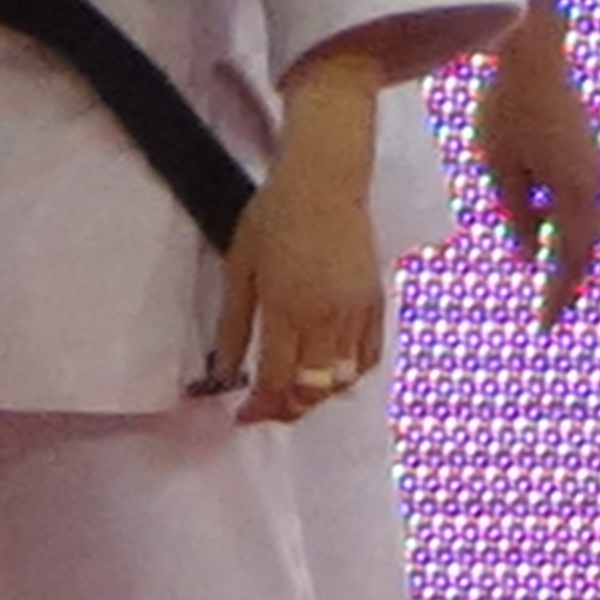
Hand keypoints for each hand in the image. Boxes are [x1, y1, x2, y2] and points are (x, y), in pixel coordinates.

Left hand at [209, 55, 386, 425]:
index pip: (278, 381)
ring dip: (318, 397)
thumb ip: (234, 325)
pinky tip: (332, 376)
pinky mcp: (376, 303)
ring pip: (344, 379)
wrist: (323, 183)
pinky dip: (351, 376)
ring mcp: (356, 313)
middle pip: (313, 390)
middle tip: (265, 410)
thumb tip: (222, 370)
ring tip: (294, 395)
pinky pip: (370, 356)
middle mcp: (326, 319)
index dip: (260, 408)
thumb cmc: (272, 218)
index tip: (243, 416)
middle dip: (287, 411)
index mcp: (288, 310)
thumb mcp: (239, 269)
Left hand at [473, 3, 599, 326]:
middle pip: (587, 249)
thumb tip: (526, 254)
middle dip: (570, 282)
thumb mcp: (500, 169)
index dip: (556, 295)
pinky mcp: (589, 154)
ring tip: (555, 282)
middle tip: (552, 313)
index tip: (546, 327)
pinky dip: (573, 229)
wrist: (535, 56)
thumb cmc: (508, 110)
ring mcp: (596, 169)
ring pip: (590, 227)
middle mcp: (594, 186)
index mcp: (575, 195)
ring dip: (574, 256)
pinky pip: (585, 205)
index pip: (567, 261)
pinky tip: (554, 235)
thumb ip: (516, 215)